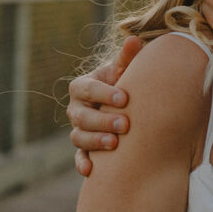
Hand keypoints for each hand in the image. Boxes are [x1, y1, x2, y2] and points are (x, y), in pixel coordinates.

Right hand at [67, 36, 143, 175]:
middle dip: (102, 120)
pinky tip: (91, 172)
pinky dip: (82, 164)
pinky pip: (78, 157)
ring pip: (79, 137)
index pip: (86, 88)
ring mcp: (79, 129)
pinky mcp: (84, 149)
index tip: (124, 98)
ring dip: (95, 141)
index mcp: (83, 86)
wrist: (123, 106)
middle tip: (125, 125)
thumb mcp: (124, 71)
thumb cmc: (123, 84)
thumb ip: (127, 58)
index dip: (103, 93)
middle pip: (81, 115)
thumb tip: (136, 39)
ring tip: (114, 144)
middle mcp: (76, 108)